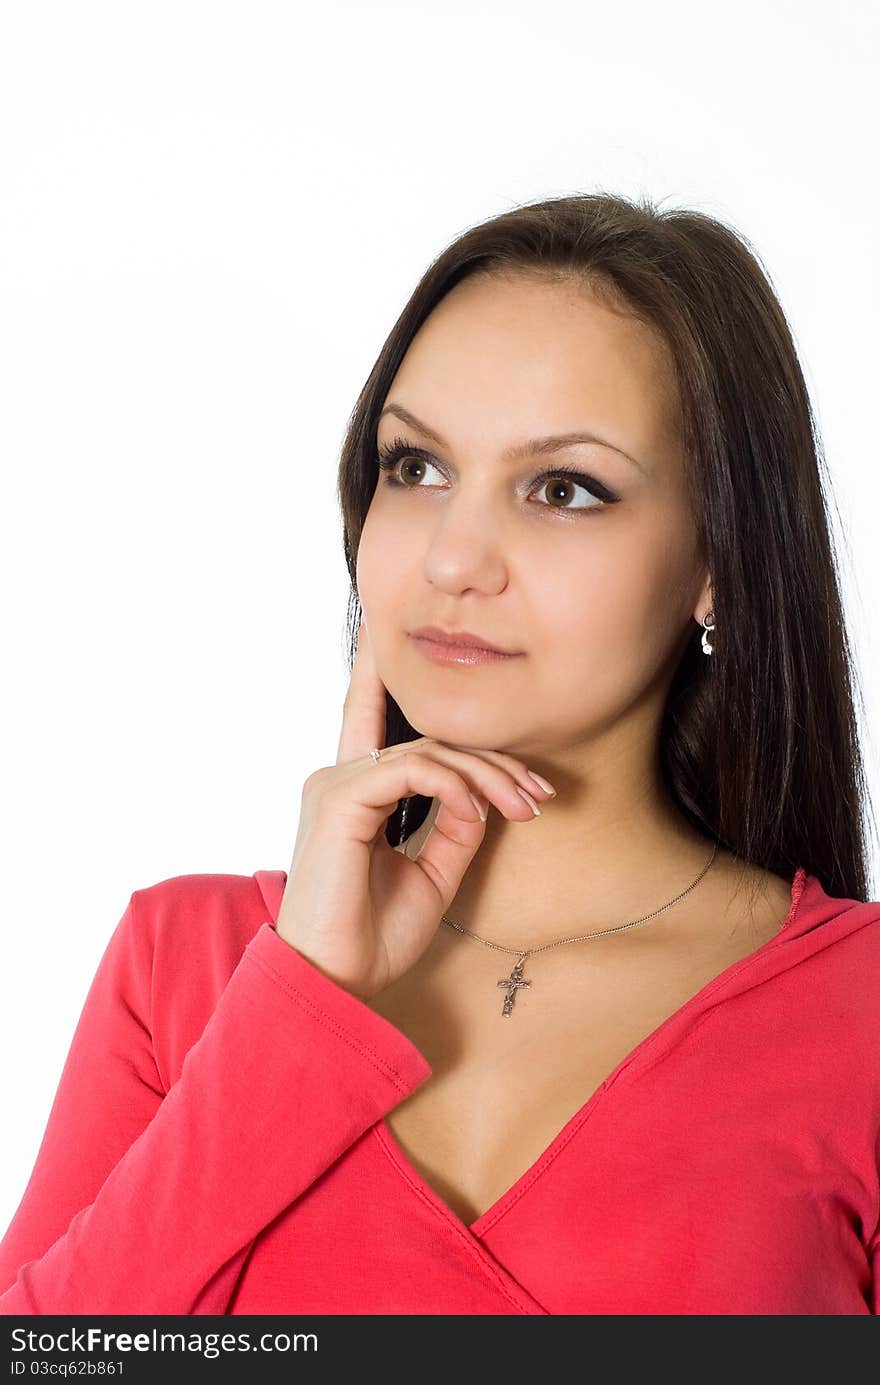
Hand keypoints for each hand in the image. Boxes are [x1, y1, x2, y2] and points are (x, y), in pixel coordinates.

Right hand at [274, 622, 555, 999]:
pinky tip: (482, 812)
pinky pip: (412, 769)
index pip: (371, 718)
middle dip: (491, 760)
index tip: (425, 664)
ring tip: (526, 807)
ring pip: (427, 750)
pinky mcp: (340, 800)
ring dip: (487, 775)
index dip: (388, 677)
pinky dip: (457, 786)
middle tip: (539, 793)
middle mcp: (337, 778)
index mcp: (352, 793)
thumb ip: (454, 827)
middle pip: (427, 739)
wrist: (337, 984)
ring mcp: (334, 785)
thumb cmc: (372, 937)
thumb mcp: (432, 874)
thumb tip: (484, 795)